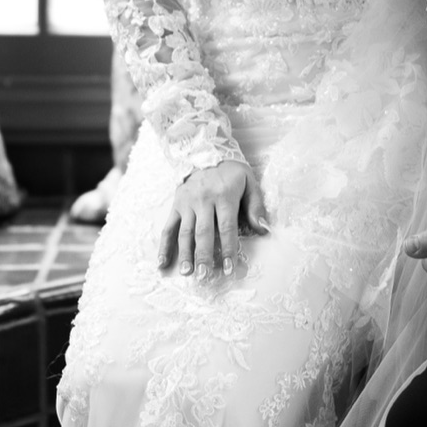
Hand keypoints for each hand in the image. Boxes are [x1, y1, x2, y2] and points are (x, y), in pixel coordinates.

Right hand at [158, 160, 269, 278]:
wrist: (205, 151)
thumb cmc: (231, 172)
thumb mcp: (249, 182)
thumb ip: (256, 206)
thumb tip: (263, 229)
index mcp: (224, 195)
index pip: (226, 227)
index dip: (229, 249)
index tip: (230, 268)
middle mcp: (203, 200)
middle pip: (203, 232)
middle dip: (204, 255)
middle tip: (205, 275)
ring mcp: (187, 203)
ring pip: (185, 232)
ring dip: (185, 254)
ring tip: (187, 272)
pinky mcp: (176, 205)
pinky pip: (168, 227)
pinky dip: (164, 246)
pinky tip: (162, 262)